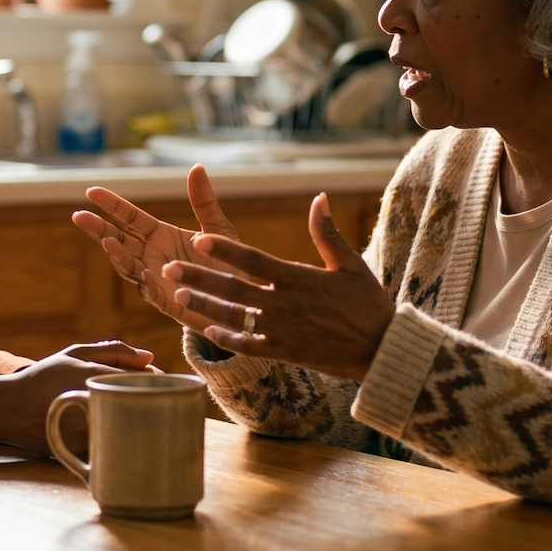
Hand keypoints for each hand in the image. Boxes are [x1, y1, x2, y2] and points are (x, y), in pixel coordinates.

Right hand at [0, 340, 155, 454]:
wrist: (6, 409)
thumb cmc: (43, 377)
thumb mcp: (74, 354)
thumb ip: (113, 351)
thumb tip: (150, 357)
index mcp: (94, 378)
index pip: (145, 380)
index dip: (158, 383)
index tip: (158, 384)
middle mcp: (92, 405)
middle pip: (143, 407)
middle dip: (154, 405)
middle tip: (153, 403)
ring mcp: (87, 432)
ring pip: (131, 430)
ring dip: (140, 425)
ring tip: (137, 418)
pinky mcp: (81, 454)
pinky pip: (113, 449)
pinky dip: (121, 443)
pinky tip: (118, 435)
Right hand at [72, 164, 241, 332]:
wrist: (240, 300)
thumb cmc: (226, 263)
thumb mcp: (218, 229)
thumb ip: (204, 202)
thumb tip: (197, 167)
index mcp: (160, 235)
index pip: (129, 218)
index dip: (111, 205)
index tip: (91, 191)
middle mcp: (151, 256)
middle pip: (118, 240)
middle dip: (99, 229)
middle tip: (79, 216)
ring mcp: (155, 279)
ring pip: (128, 266)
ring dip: (117, 255)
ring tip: (107, 242)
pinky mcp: (166, 301)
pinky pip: (152, 292)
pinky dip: (146, 282)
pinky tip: (145, 272)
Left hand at [163, 193, 395, 381]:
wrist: (382, 351)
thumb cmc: (368, 304)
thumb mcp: (350, 264)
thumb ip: (327, 232)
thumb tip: (319, 197)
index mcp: (300, 278)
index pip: (254, 260)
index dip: (225, 250)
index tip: (199, 240)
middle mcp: (286, 304)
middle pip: (234, 288)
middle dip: (199, 277)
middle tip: (168, 269)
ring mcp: (283, 331)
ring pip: (235, 317)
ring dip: (204, 307)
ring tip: (177, 298)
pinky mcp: (286, 353)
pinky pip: (250, 347)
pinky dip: (228, 339)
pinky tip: (207, 330)